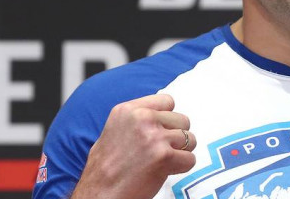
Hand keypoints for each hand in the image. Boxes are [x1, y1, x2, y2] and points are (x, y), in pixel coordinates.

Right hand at [72, 94, 196, 198]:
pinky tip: (164, 172)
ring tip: (161, 162)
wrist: (99, 194)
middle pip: (182, 120)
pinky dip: (182, 167)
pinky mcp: (164, 156)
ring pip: (190, 139)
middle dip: (176, 137)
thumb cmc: (105, 169)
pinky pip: (190, 159)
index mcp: (128, 110)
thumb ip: (135, 120)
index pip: (167, 101)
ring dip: (180, 152)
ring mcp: (155, 136)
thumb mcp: (113, 131)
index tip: (160, 131)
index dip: (167, 118)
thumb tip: (159, 114)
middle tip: (160, 152)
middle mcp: (142, 118)